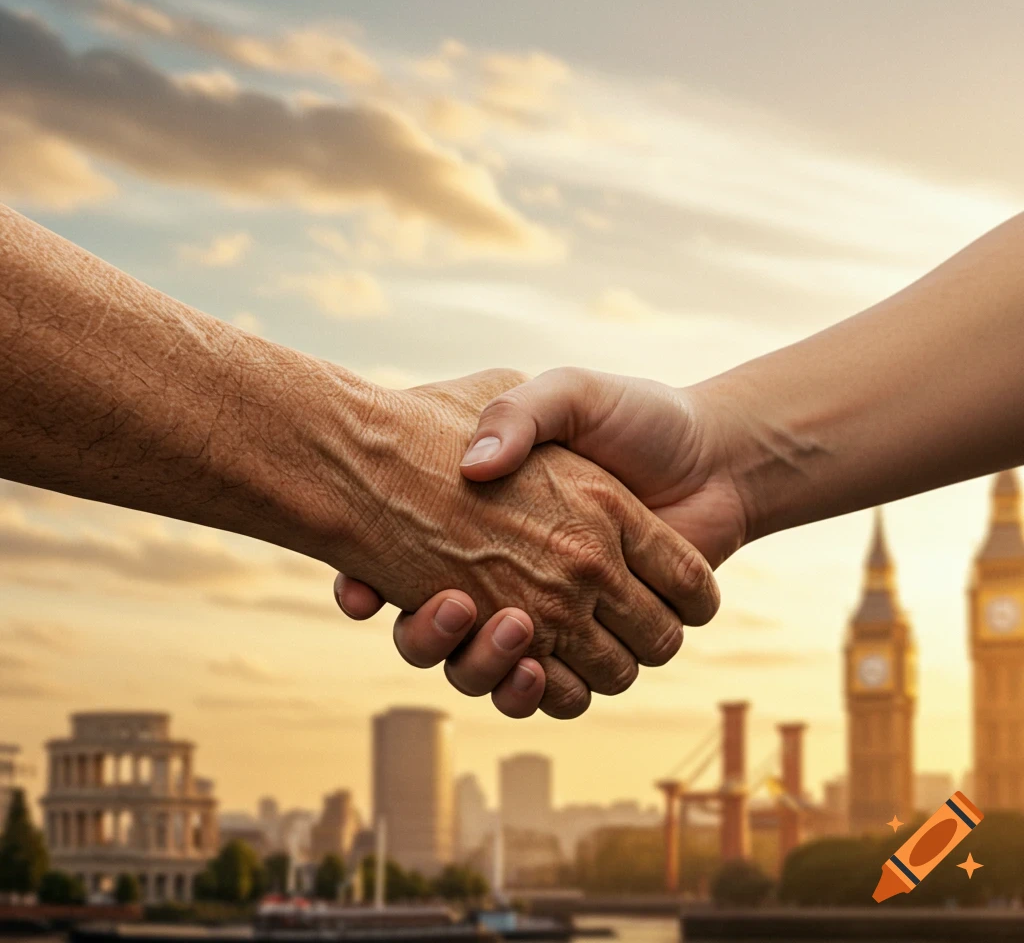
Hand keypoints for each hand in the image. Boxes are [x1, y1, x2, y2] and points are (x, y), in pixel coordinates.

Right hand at [324, 368, 718, 718]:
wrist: (713, 454)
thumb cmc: (637, 417)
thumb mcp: (567, 393)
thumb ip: (517, 411)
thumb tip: (472, 467)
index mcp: (495, 520)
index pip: (405, 564)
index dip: (370, 582)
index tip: (362, 588)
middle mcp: (514, 573)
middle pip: (441, 634)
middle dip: (432, 635)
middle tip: (455, 604)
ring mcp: (554, 614)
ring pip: (490, 671)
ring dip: (486, 665)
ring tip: (511, 627)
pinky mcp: (597, 645)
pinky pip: (551, 693)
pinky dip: (537, 692)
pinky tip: (536, 664)